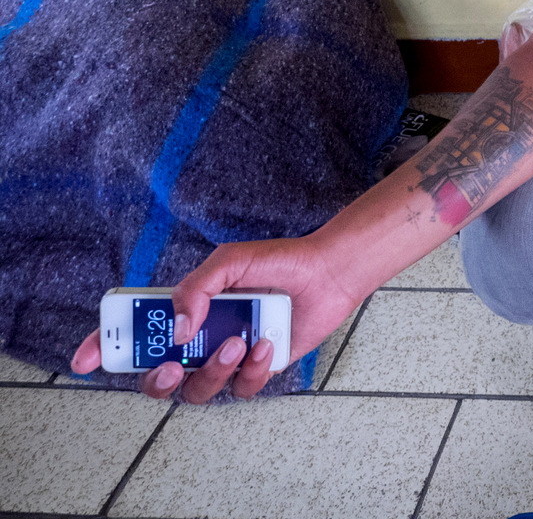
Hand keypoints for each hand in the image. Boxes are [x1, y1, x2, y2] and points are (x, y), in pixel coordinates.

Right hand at [71, 235, 364, 403]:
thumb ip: (196, 288)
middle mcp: (201, 338)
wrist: (329, 273)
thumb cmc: (279, 261)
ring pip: (199, 390)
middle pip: (157, 377)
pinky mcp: (257, 369)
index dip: (104, 347)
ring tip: (237, 342)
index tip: (85, 359)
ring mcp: (228, 356)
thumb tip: (178, 330)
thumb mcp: (230, 262)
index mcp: (186, 311)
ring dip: (213, 371)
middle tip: (174, 364)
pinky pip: (241, 388)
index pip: (136, 333)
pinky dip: (251, 370)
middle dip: (157, 379)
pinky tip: (265, 343)